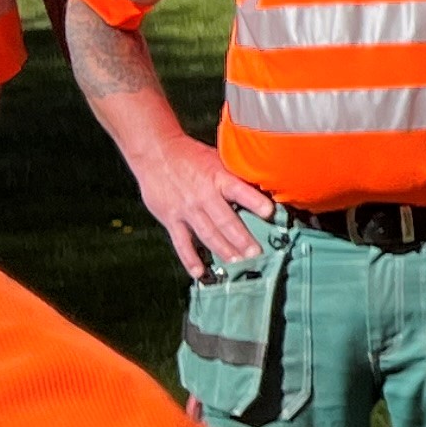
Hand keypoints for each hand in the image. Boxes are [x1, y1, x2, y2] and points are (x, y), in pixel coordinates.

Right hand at [130, 134, 270, 277]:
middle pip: (225, 220)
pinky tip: (200, 272)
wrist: (155, 153)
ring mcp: (186, 209)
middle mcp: (203, 195)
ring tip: (238, 262)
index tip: (270, 212)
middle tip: (256, 252)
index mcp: (217, 177)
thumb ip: (235, 176)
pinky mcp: (171, 219)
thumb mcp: (217, 159)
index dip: (254, 201)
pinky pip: (181, 243)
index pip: (239, 190)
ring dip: (223, 250)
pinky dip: (190, 259)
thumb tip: (263, 186)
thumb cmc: (192, 156)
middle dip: (242, 238)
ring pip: (207, 234)